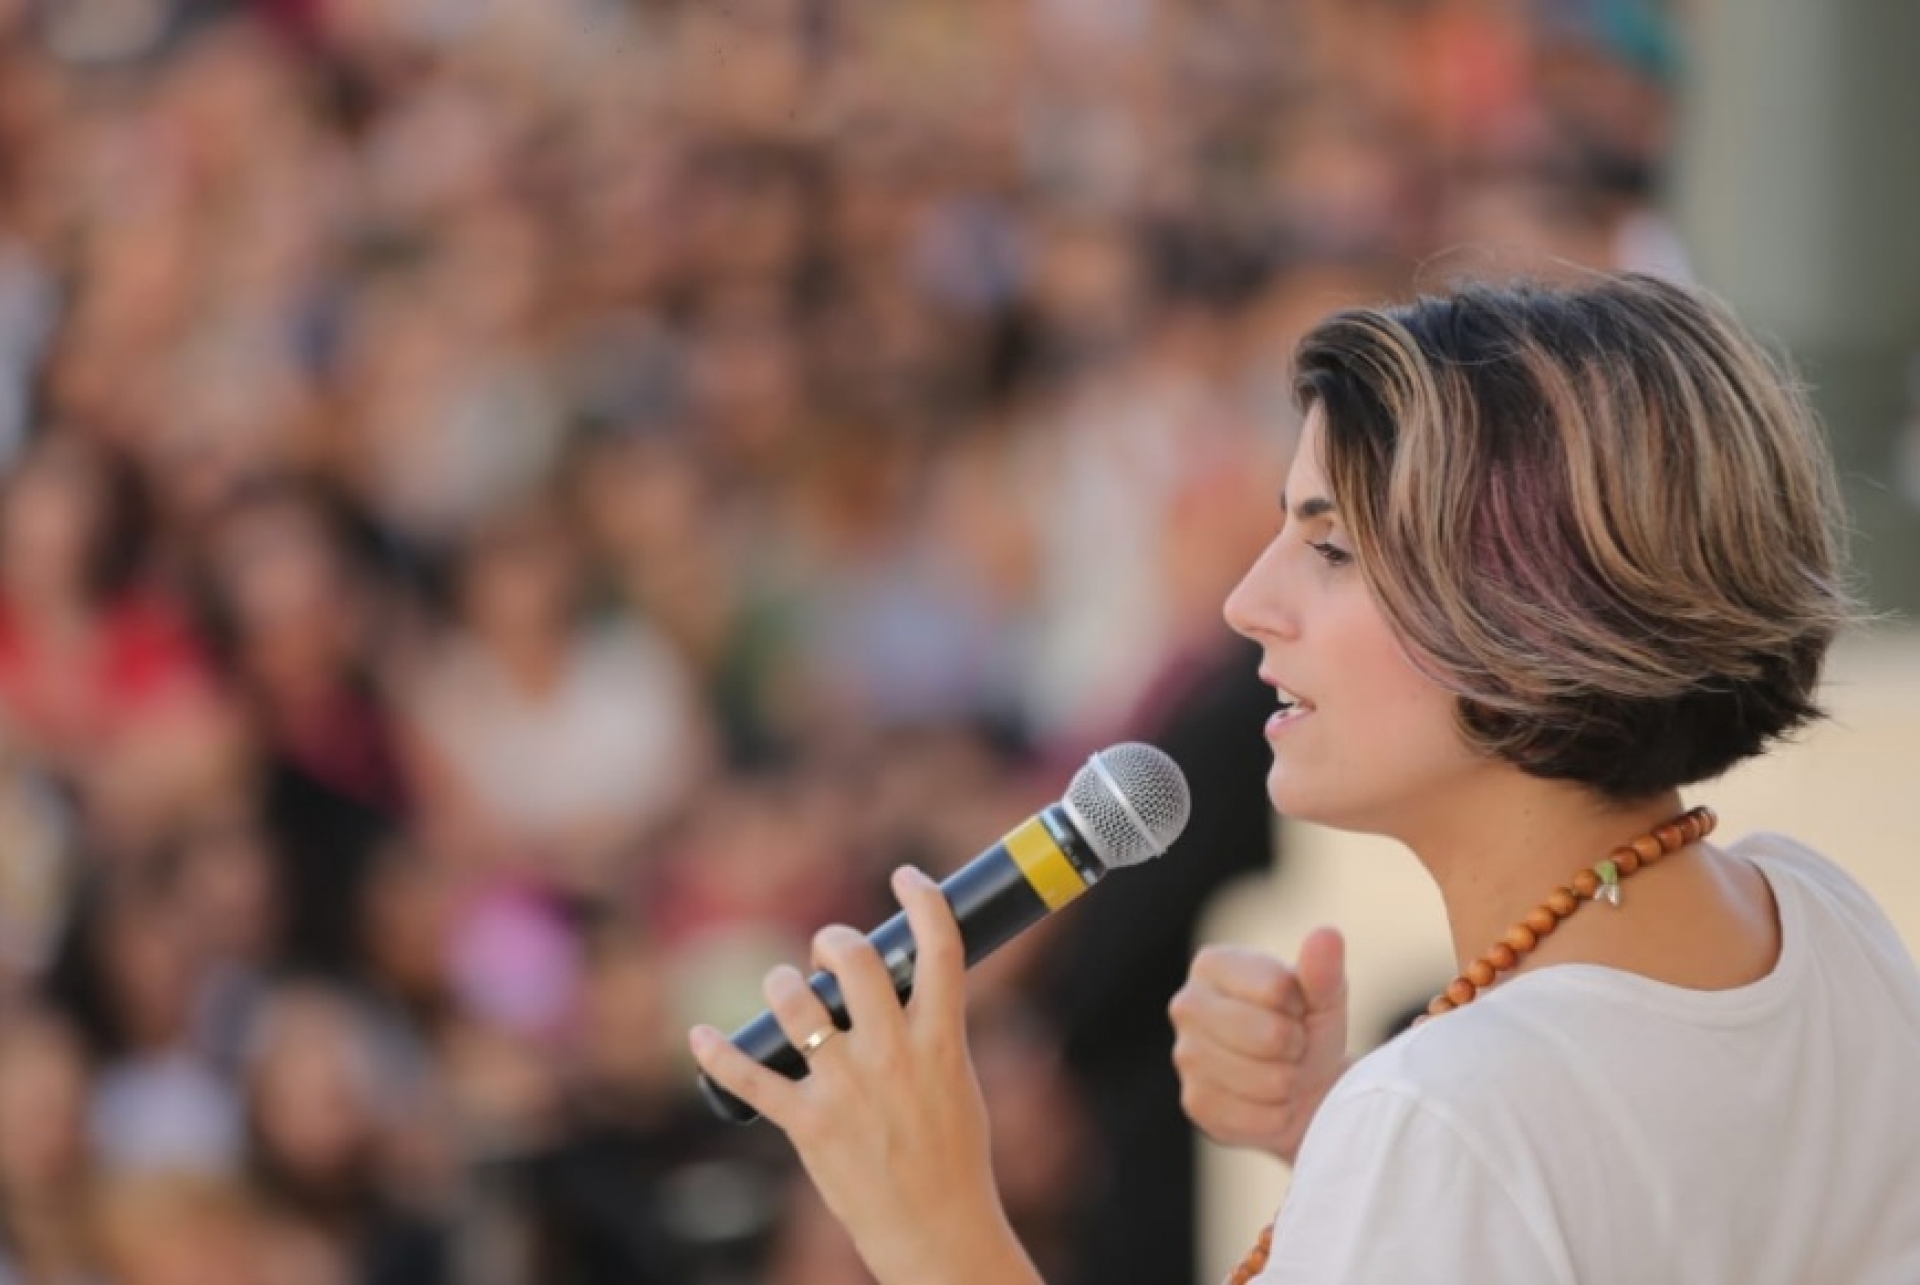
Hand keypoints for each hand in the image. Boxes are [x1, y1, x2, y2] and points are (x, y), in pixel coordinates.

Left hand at [689, 867, 1040, 1284]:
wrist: (935, 1225)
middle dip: (833, 940)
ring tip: (785, 987)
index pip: (940, 947)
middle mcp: (892, 1054)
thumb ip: (929, 1028)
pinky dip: (716, 1055)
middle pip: (855, 961)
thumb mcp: (957, 1076)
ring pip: (796, 1004)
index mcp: (940, 1038)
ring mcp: (846, 1088)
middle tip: (826, 951)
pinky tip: (699, 1037)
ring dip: (782, 983)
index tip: (907, 877)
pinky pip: (749, 1079)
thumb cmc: (952, 1151)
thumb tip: (903, 983)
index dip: (923, 899)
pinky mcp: (808, 1123)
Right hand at [1169, 927, 1348, 1165]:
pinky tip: (1270, 1103)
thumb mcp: (1324, 997)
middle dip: (1295, 1047)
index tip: (1297, 1010)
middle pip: (1269, 1035)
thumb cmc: (1307, 1030)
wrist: (1299, 1089)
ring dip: (1288, 1083)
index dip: (1301, 1006)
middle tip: (1292, 1048)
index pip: (1275, 987)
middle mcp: (1187, 1004)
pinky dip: (1275, 1115)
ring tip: (1282, 1074)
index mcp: (1213, 965)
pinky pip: (1254, 1117)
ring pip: (1263, 1080)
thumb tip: (1326, 935)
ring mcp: (1185, 1056)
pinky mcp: (1194, 1103)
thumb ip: (1323, 970)